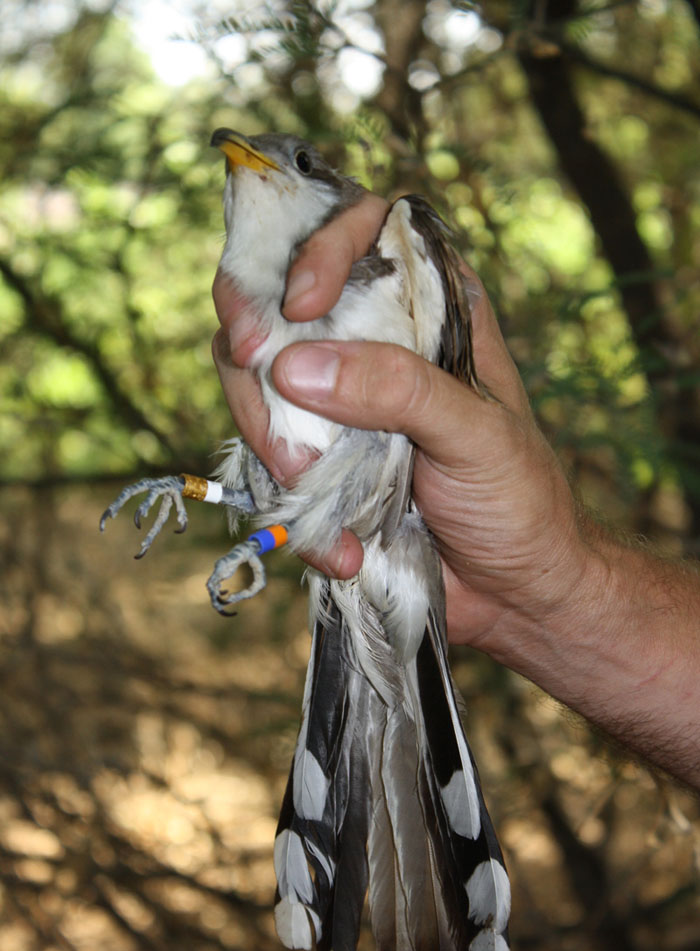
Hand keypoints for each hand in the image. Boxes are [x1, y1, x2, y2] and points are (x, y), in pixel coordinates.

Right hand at [211, 192, 587, 649]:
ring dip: (266, 430)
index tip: (301, 304)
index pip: (362, 228)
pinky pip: (264, 454)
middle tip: (256, 370)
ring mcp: (335, 402)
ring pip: (255, 377)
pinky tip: (340, 544)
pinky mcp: (315, 458)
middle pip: (280, 297)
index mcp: (431, 309)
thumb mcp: (473, 432)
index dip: (320, 245)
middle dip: (256, 337)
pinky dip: (284, 500)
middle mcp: (374, 342)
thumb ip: (397, 389)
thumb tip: (293, 366)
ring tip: (310, 483)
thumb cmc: (517, 498)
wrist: (511, 591)